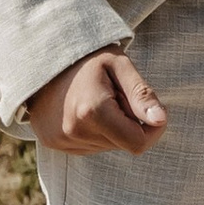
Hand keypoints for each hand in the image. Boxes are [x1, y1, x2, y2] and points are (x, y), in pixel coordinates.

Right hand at [28, 49, 167, 156]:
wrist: (43, 57)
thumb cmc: (89, 58)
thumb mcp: (120, 66)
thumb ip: (142, 94)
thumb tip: (161, 120)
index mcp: (92, 111)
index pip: (138, 143)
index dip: (152, 129)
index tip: (150, 108)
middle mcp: (74, 131)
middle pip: (122, 145)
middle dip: (128, 123)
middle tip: (115, 96)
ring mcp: (60, 139)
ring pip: (107, 146)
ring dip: (111, 127)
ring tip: (96, 100)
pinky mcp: (52, 142)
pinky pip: (89, 146)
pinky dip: (94, 131)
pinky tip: (83, 110)